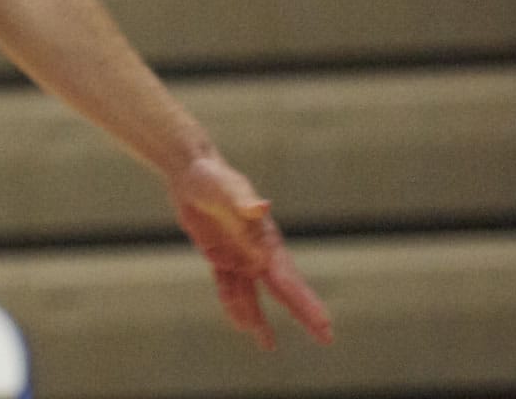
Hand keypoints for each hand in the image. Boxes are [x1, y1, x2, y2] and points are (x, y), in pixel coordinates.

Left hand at [167, 151, 332, 350]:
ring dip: (258, 318)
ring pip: (252, 295)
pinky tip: (240, 324)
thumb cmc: (210, 175)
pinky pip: (228, 288)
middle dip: (303, 314)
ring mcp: (239, 256)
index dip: (305, 303)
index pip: (288, 278)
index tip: (325, 324)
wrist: (189, 171)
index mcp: (264, 238)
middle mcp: (256, 250)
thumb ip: (242, 199)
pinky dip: (233, 305)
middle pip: (283, 290)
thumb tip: (262, 207)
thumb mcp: (224, 186)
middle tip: (327, 339)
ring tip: (267, 344)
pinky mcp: (220, 257)